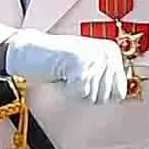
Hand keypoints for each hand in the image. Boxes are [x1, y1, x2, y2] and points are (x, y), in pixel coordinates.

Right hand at [0, 31, 130, 109]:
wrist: (28, 50)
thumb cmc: (56, 61)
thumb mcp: (87, 67)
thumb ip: (105, 79)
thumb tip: (120, 97)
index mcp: (112, 52)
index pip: (119, 93)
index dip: (97, 94)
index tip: (82, 80)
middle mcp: (107, 52)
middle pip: (104, 97)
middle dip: (85, 93)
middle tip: (71, 76)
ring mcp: (94, 56)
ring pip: (92, 97)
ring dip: (74, 91)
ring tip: (66, 73)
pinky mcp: (80, 63)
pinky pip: (80, 93)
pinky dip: (66, 90)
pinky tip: (60, 74)